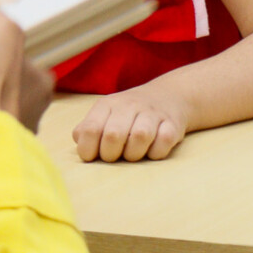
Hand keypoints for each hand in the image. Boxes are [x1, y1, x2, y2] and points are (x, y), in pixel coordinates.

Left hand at [72, 86, 189, 161]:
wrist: (168, 96)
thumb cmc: (128, 114)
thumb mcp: (105, 114)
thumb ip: (87, 128)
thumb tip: (79, 140)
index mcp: (108, 104)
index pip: (90, 129)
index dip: (88, 149)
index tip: (92, 156)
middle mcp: (129, 105)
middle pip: (114, 135)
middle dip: (110, 154)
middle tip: (114, 156)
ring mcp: (152, 114)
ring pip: (140, 137)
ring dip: (133, 154)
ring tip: (132, 153)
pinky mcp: (173, 124)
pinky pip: (163, 143)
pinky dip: (156, 152)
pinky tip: (152, 149)